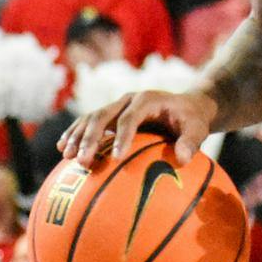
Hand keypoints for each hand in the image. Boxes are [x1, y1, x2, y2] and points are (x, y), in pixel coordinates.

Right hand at [59, 89, 217, 164]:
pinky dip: (75, 134)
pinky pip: (88, 122)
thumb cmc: (192, 120)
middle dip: (90, 138)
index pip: (130, 117)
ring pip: (91, 118)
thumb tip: (182, 160)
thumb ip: (192, 141)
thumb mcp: (198, 128)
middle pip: (103, 115)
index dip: (121, 136)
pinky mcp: (110, 114)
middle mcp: (128, 99)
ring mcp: (117, 105)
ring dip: (77, 136)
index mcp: (147, 100)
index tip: (115, 158)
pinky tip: (63, 151)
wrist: (186, 106)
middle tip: (82, 161)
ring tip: (66, 156)